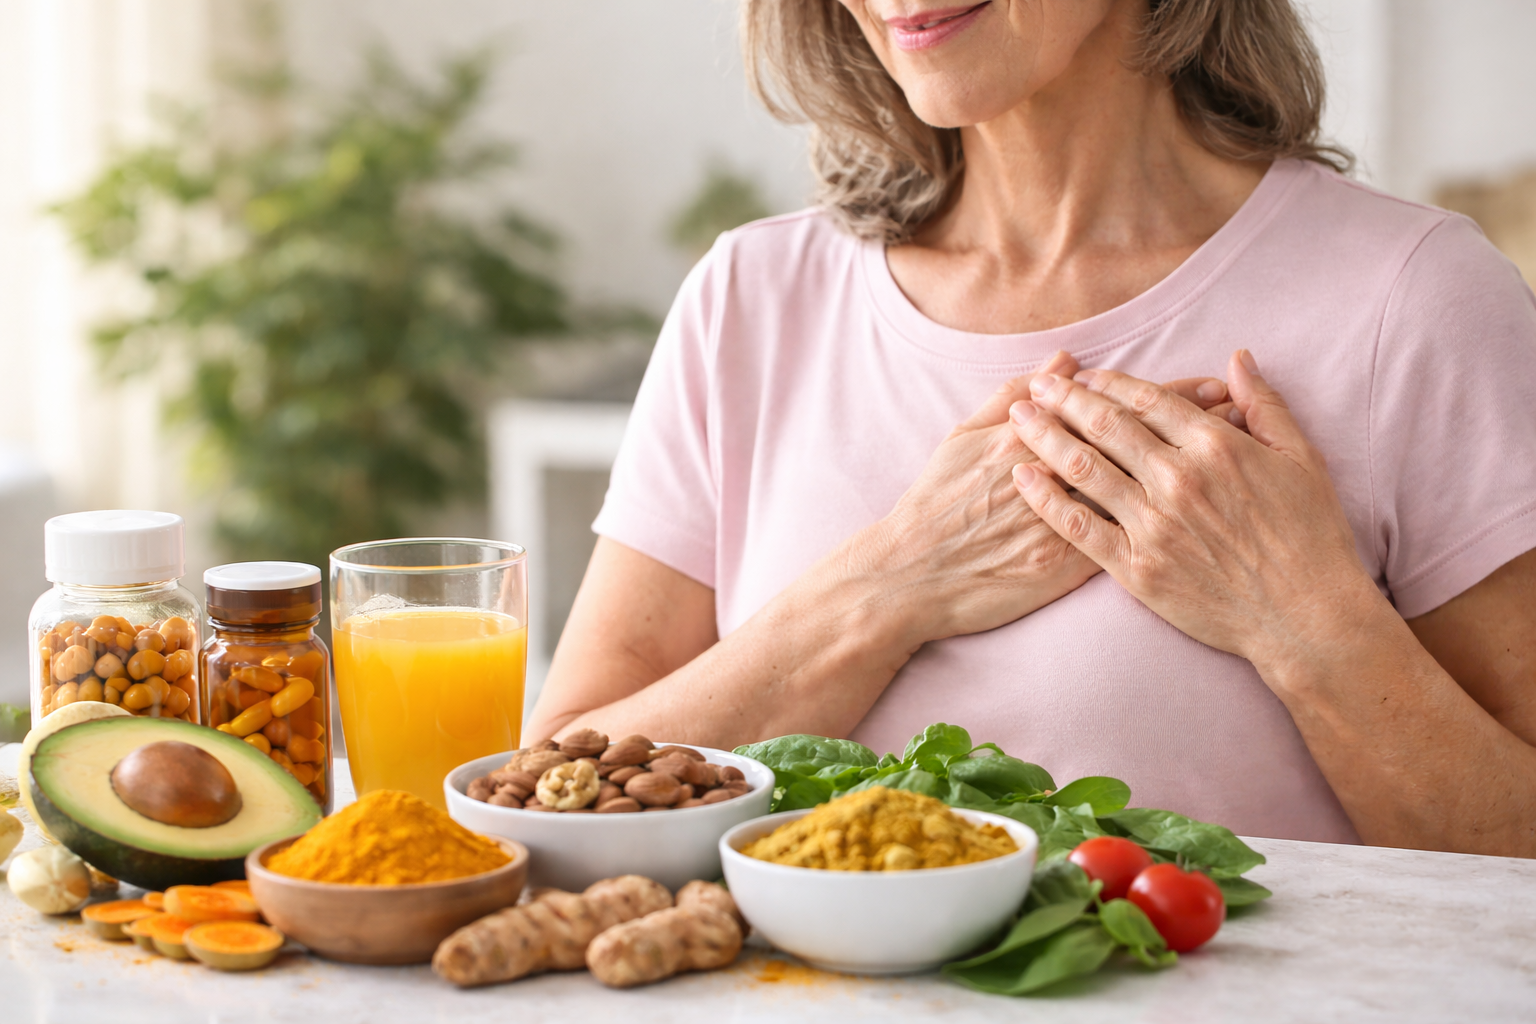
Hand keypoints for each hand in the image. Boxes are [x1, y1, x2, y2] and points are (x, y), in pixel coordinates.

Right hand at [858, 350, 1241, 644]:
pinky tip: (1206, 518)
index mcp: (1039, 437)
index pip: (1121, 407)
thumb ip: (1013, 396)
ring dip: (1195, 475)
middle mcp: (1061, 477)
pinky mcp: (1068, 569)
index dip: (1173, 396)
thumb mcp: (964, 438)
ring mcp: (1069, 524)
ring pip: (1146, 492)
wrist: (912, 578)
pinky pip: (1131, 541)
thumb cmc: (934, 505)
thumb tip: (1062, 362)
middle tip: (1248, 417)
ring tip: (1240, 460)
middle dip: (1201, 429)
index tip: (1214, 386)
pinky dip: (1172, 524)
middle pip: (1146, 445)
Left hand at [1007, 350, 1380, 672]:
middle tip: (1034, 385)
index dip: (1107, 383)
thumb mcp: (1301, 459)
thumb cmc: (1310, 537)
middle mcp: (1178, 479)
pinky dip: (1046, 499)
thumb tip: (1238, 358)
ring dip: (1045, 437)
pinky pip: (1078, 527)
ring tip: (1016, 418)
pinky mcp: (1136, 568)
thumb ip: (1264, 405)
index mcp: (1216, 446)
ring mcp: (1154, 524)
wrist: (1305, 618)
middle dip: (1063, 400)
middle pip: (1106, 427)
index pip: (1147, 400)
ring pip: (1084, 469)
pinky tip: (1022, 478)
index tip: (1079, 375)